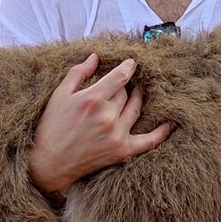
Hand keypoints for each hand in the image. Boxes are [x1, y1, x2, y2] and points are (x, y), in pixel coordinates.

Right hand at [27, 54, 175, 196]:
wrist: (49, 163)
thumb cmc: (52, 127)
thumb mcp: (60, 95)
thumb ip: (78, 73)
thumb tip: (96, 57)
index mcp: (93, 99)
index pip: (120, 77)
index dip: (128, 67)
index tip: (132, 63)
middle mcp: (108, 116)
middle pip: (126, 93)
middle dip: (124, 86)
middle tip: (123, 83)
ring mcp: (117, 134)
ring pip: (135, 109)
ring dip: (138, 98)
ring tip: (138, 92)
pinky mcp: (122, 151)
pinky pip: (149, 140)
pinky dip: (162, 132)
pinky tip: (171, 122)